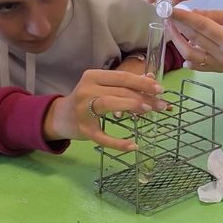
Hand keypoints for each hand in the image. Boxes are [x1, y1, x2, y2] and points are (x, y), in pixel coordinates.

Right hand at [43, 69, 167, 150]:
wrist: (61, 117)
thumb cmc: (87, 100)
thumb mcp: (103, 87)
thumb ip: (124, 84)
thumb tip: (151, 80)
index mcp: (92, 76)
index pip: (121, 77)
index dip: (141, 82)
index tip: (159, 89)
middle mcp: (86, 90)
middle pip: (118, 90)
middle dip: (142, 96)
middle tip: (161, 104)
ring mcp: (83, 110)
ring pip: (109, 104)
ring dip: (131, 106)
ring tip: (149, 111)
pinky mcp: (84, 130)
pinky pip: (102, 137)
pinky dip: (118, 142)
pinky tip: (133, 146)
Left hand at [168, 8, 222, 72]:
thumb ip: (216, 15)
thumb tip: (193, 13)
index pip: (200, 26)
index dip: (183, 17)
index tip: (169, 9)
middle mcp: (222, 55)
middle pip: (193, 39)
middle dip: (178, 26)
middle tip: (168, 15)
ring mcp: (220, 65)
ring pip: (190, 55)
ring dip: (178, 41)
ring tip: (172, 29)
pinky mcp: (219, 70)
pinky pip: (199, 66)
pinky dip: (188, 59)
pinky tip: (183, 49)